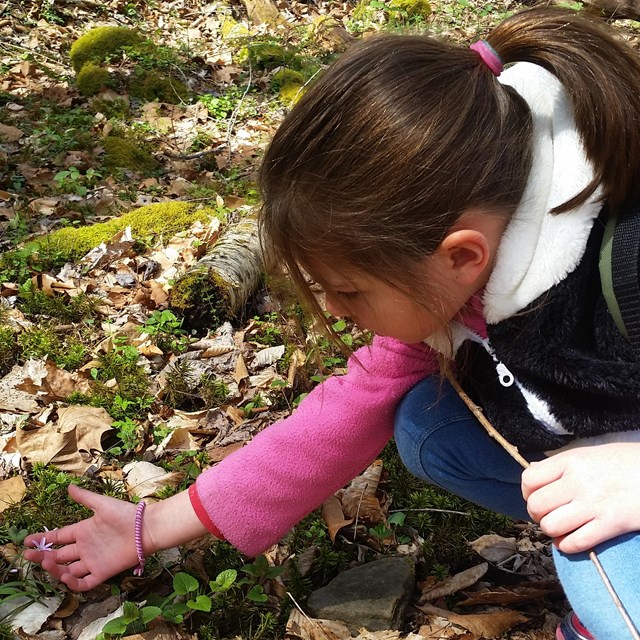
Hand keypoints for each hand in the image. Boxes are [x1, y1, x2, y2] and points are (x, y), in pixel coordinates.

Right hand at [23, 484, 139, 590]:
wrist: (146, 528)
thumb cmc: (125, 514)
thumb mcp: (102, 504)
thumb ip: (85, 498)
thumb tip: (69, 487)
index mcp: (84, 530)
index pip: (59, 537)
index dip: (43, 539)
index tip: (26, 542)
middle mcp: (86, 547)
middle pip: (59, 555)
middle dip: (43, 556)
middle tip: (29, 556)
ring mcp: (93, 561)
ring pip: (68, 569)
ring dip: (55, 569)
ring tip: (46, 563)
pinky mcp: (102, 572)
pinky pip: (84, 583)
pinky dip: (73, 583)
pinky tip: (65, 576)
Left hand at [521, 442, 639, 553]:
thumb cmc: (628, 462)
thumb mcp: (592, 454)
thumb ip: (564, 465)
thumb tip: (536, 474)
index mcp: (571, 460)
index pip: (530, 479)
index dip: (528, 492)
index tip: (535, 496)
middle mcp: (578, 481)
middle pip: (536, 505)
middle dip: (537, 514)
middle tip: (546, 515)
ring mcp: (594, 504)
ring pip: (551, 525)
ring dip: (551, 531)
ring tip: (559, 528)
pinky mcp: (611, 524)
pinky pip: (576, 542)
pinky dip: (567, 546)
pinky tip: (570, 542)